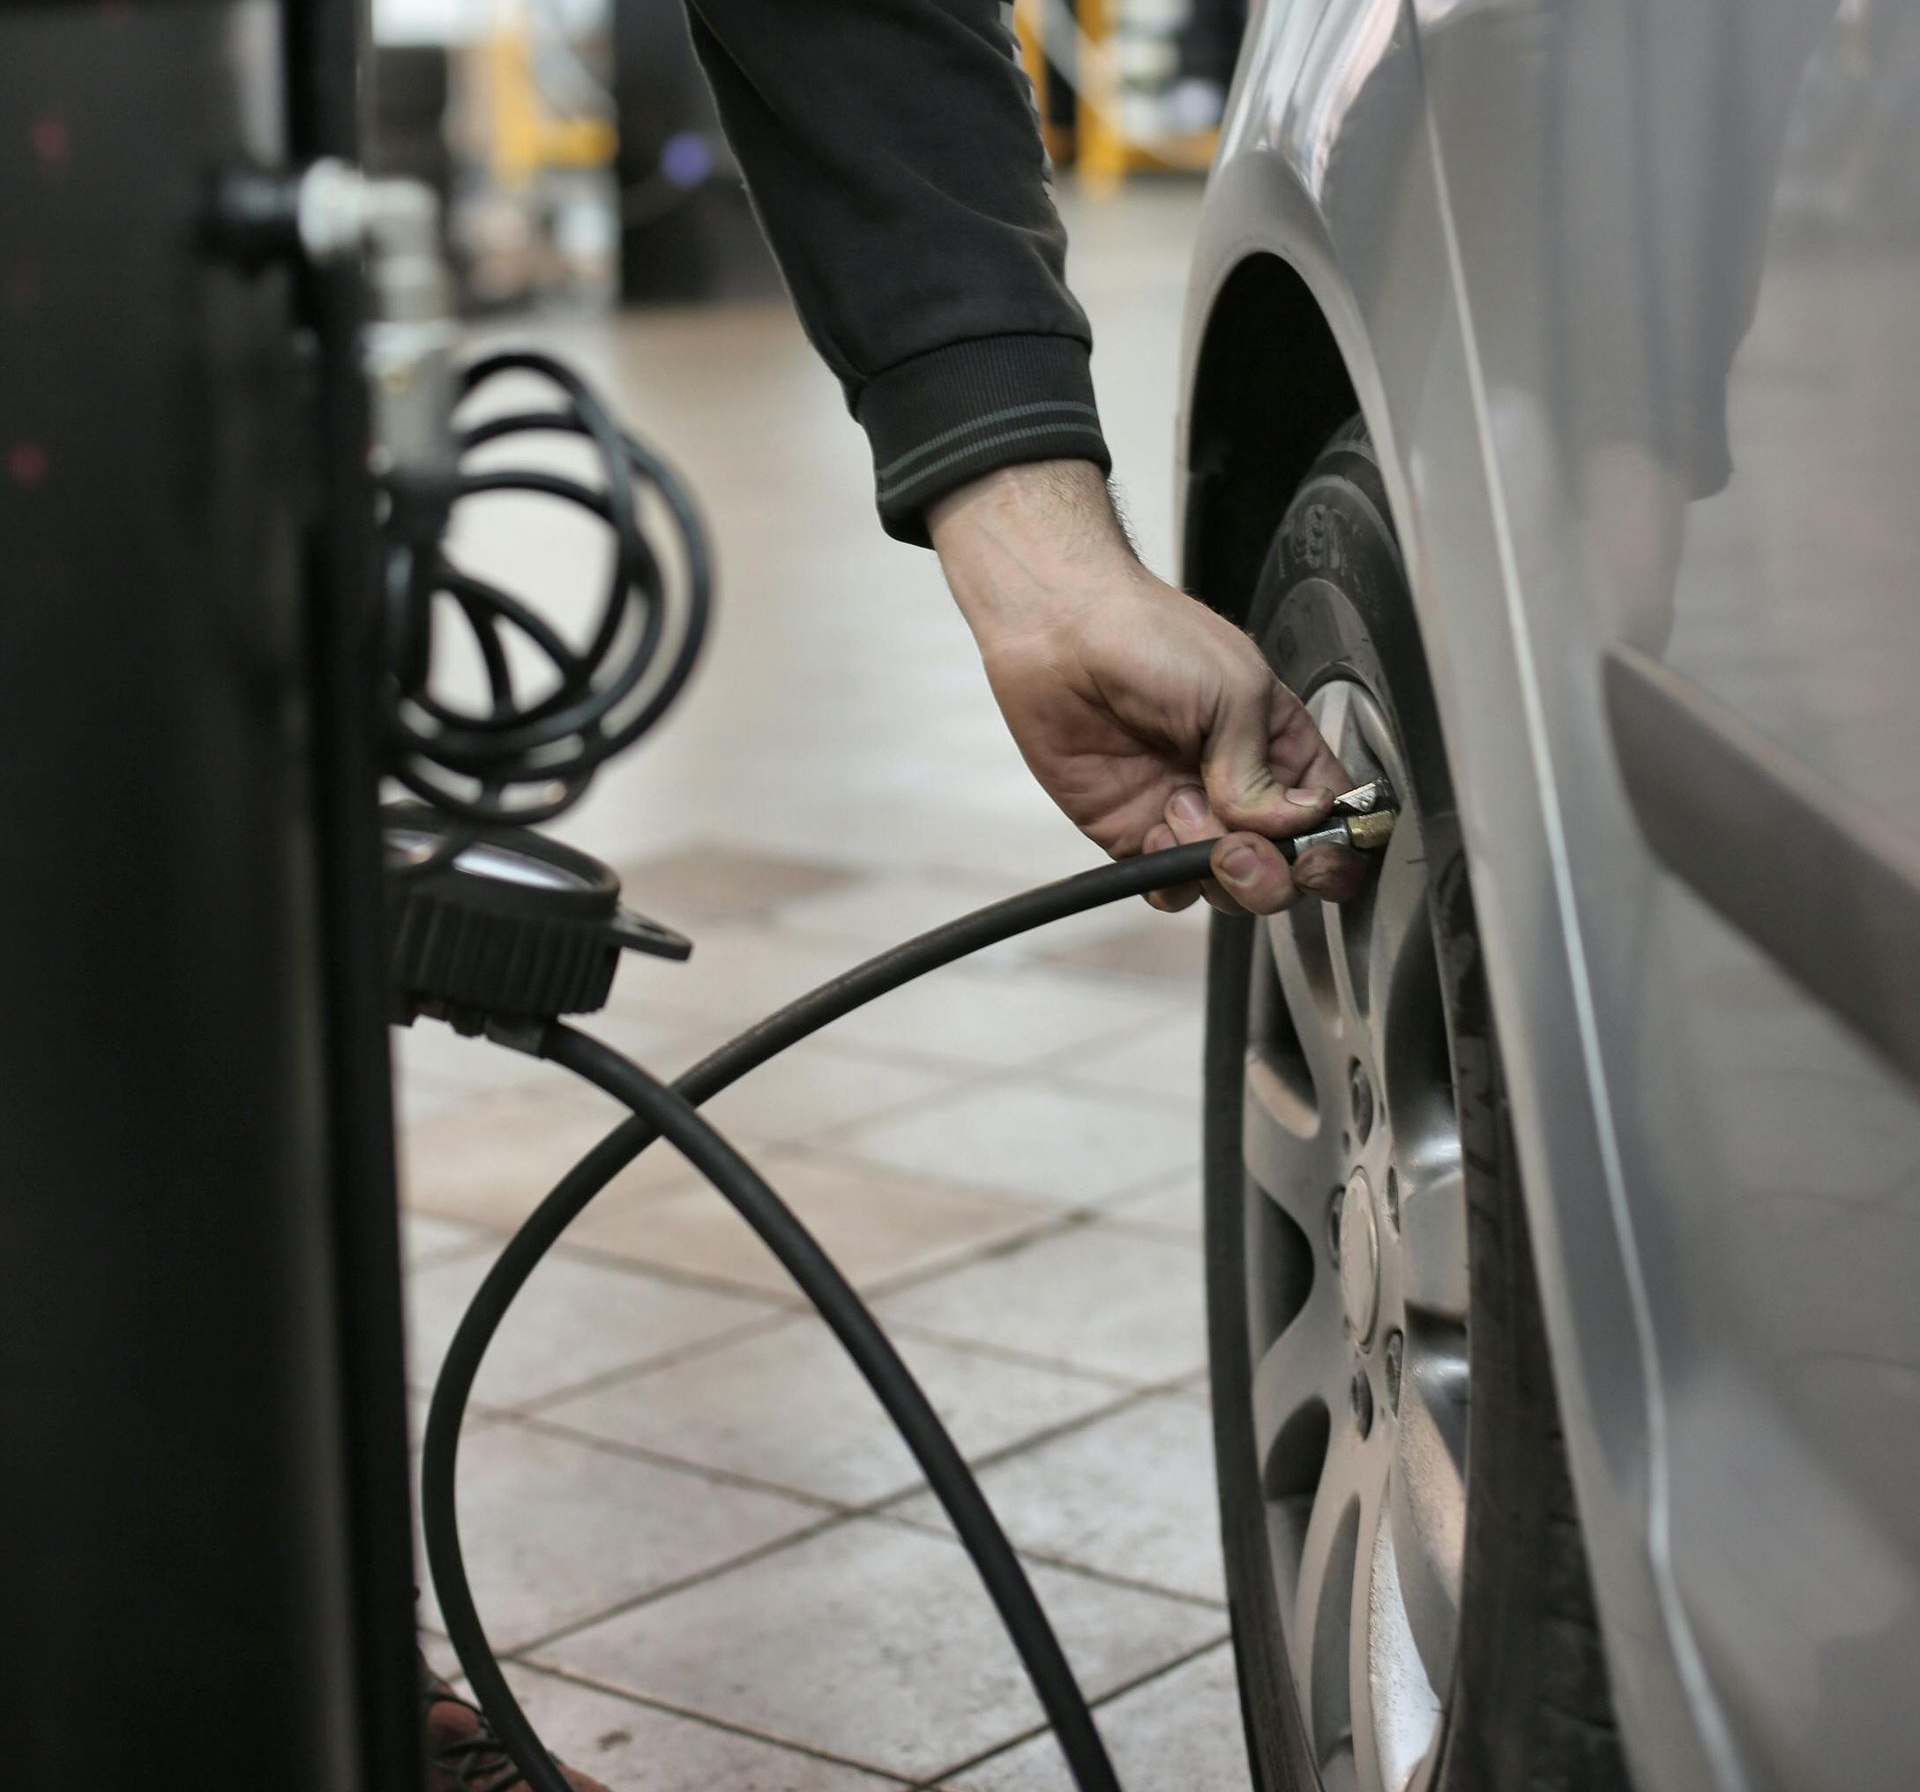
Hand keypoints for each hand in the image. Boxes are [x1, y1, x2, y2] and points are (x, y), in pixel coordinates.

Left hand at [929, 460, 1365, 914]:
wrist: (1061, 635)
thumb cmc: (1150, 637)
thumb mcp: (1234, 689)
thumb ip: (1261, 768)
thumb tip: (1285, 827)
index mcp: (1282, 748)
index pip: (1333, 821)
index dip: (1337, 851)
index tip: (1317, 854)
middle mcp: (1243, 791)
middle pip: (1288, 872)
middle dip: (1272, 874)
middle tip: (1240, 845)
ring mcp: (1191, 818)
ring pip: (1232, 889)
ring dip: (1216, 868)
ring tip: (1181, 806)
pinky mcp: (1137, 837)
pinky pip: (1171, 890)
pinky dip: (1171, 878)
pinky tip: (1156, 827)